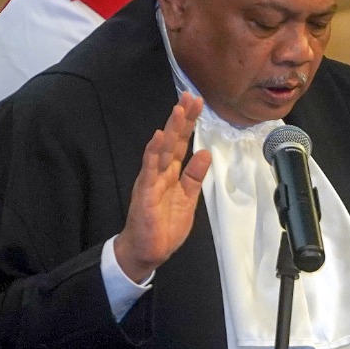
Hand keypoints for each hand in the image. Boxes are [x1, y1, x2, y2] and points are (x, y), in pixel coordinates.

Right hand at [112, 93, 211, 282]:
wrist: (147, 251)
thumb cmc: (163, 226)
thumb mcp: (187, 199)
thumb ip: (194, 176)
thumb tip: (204, 153)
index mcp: (171, 174)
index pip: (181, 144)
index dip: (189, 124)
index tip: (197, 104)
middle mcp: (160, 172)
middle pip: (172, 141)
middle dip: (181, 119)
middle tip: (190, 97)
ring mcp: (151, 180)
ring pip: (162, 150)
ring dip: (170, 129)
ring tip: (178, 110)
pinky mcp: (145, 192)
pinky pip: (150, 169)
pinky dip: (154, 152)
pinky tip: (159, 137)